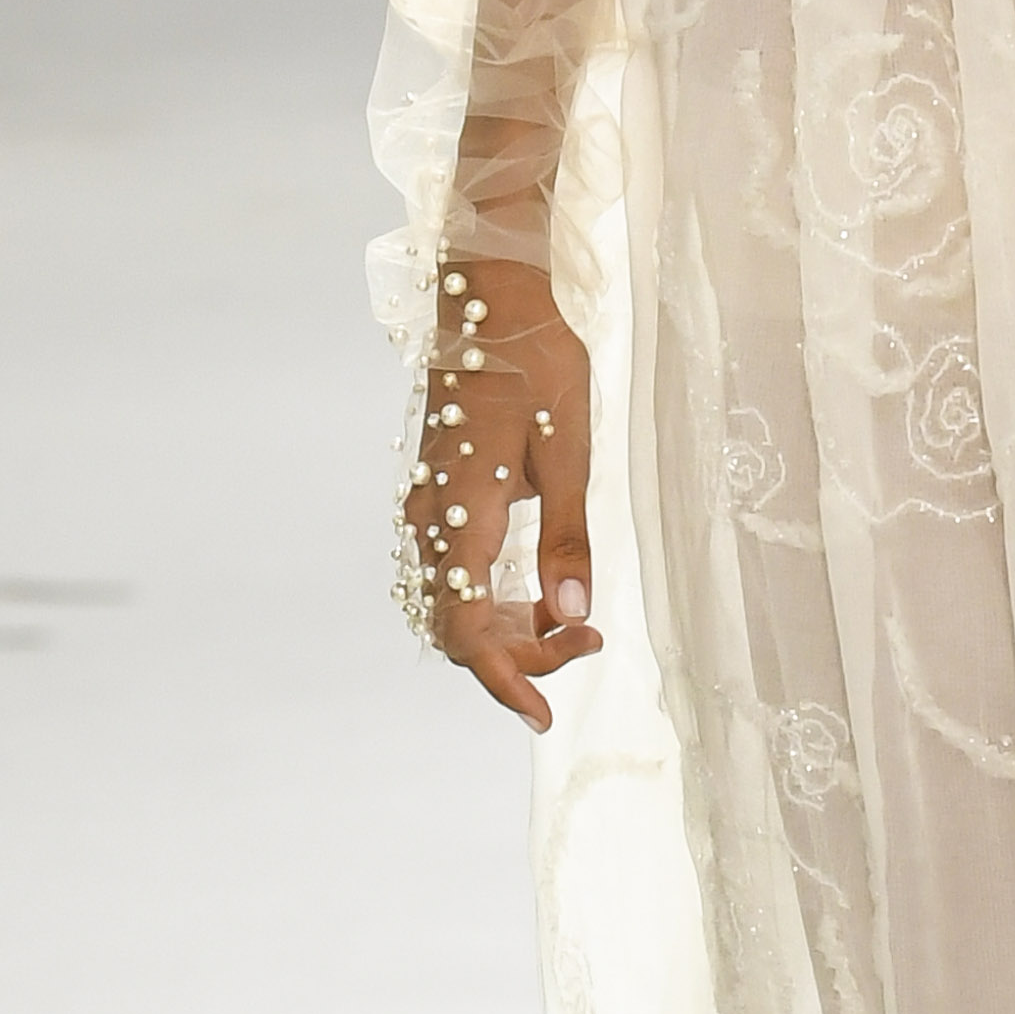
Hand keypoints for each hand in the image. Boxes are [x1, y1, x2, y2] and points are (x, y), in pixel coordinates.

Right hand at [405, 251, 602, 729]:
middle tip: (588, 641)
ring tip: (571, 619)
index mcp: (460, 515)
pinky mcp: (435, 498)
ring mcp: (426, 510)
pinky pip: (454, 572)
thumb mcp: (568, 451)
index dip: (502, 680)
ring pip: (454, 604)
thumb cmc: (536, 365)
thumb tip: (572, 617)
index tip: (542, 715)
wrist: (489, 299)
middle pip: (458, 629)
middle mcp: (430, 522)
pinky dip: (494, 597)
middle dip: (521, 654)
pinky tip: (539, 588)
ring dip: (508, 627)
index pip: (465, 631)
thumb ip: (566, 538)